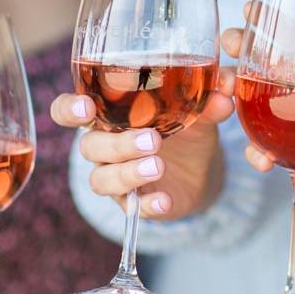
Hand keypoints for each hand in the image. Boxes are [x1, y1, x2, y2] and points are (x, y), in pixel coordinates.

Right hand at [50, 75, 235, 219]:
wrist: (201, 167)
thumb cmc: (185, 126)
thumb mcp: (198, 110)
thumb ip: (208, 97)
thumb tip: (226, 85)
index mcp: (109, 114)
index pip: (68, 110)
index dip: (68, 109)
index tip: (86, 108)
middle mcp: (104, 145)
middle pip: (90, 146)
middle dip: (118, 144)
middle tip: (153, 140)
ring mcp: (116, 176)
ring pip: (102, 179)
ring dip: (129, 174)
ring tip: (158, 166)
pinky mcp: (134, 202)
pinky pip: (131, 208)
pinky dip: (148, 204)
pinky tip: (165, 200)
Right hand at [223, 24, 294, 202]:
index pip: (292, 36)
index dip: (270, 21)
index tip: (249, 9)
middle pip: (258, 60)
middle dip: (239, 48)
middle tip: (230, 45)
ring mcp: (282, 115)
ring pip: (247, 98)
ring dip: (231, 97)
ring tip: (226, 102)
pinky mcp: (280, 146)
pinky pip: (259, 146)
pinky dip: (255, 153)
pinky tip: (263, 159)